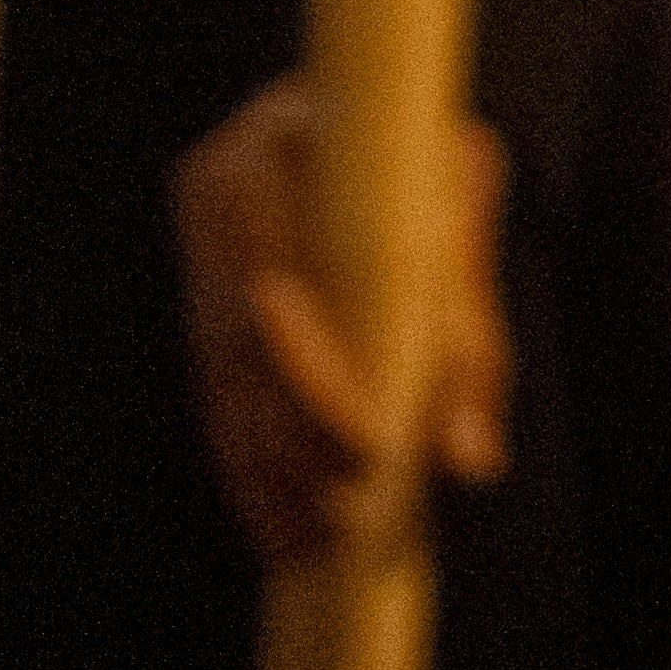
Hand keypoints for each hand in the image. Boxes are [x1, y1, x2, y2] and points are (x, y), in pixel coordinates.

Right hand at [167, 77, 510, 566]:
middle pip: (240, 339)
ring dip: (264, 468)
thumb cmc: (435, 171)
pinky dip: (248, 462)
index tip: (371, 453)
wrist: (392, 122)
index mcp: (279, 135)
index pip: (276, 272)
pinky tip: (277, 529)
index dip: (313, 376)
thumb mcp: (467, 232)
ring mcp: (202, 239)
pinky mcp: (204, 292)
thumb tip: (468, 459)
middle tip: (347, 521)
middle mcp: (222, 183)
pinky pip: (217, 390)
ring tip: (312, 547)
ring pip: (222, 376)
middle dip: (291, 439)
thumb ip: (468, 338)